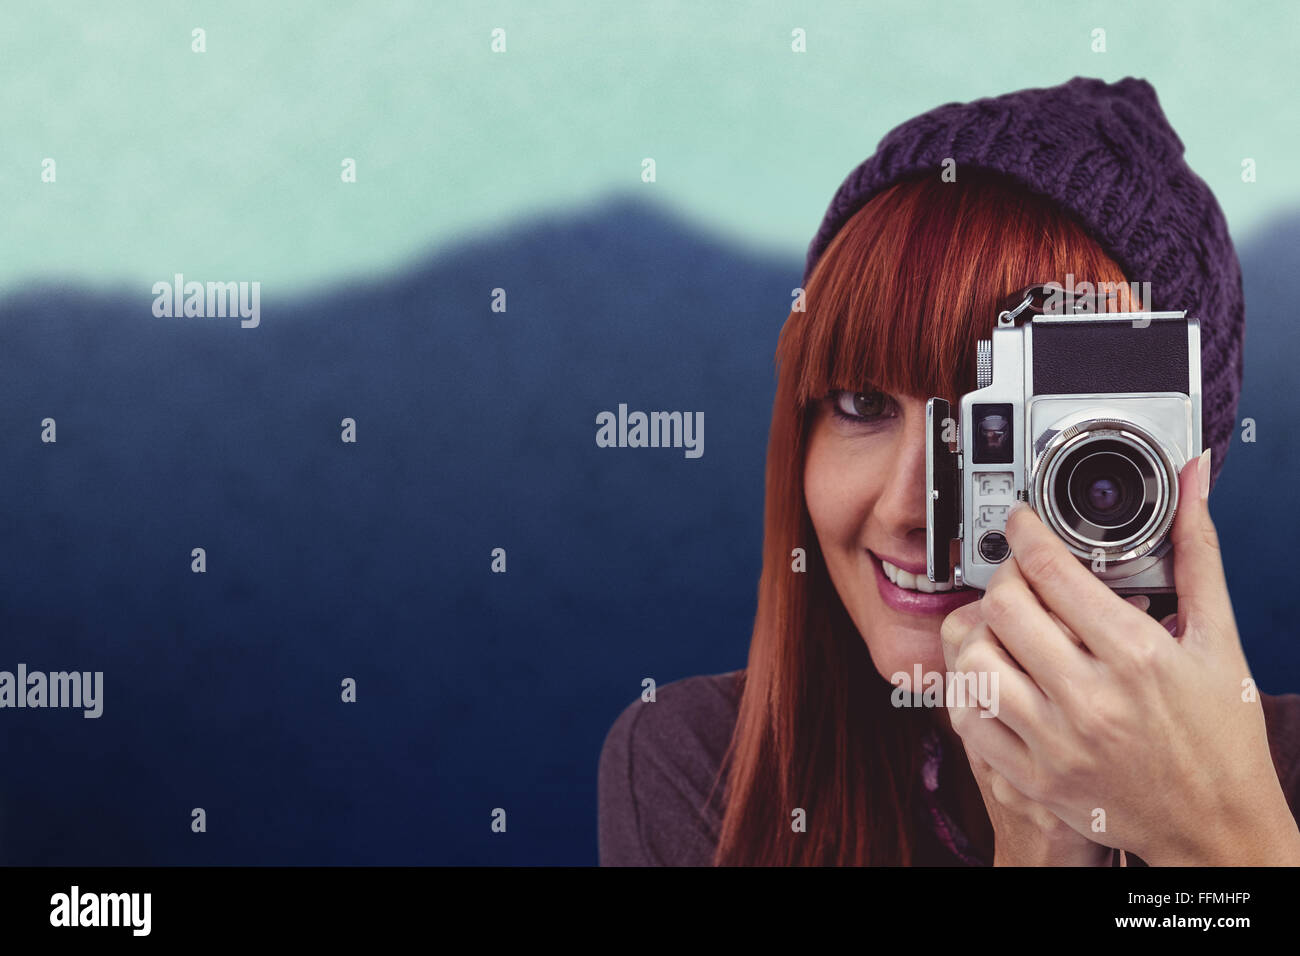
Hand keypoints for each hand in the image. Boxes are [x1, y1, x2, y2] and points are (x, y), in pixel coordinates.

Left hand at [941, 450, 1299, 864]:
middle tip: (1020, 575)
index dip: (1026, 532)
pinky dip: (972, 689)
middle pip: (1003, 607)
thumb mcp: (1220, 640)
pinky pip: (969, 719)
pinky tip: (999, 676)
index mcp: (1137, 656)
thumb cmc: (1223, 736)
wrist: (1219, 828)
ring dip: (982, 632)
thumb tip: (1192, 482)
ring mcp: (1056, 743)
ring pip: (975, 659)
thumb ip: (1196, 554)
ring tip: (1008, 627)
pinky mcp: (1033, 779)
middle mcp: (1091, 700)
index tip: (1022, 523)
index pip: (1051, 571)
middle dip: (1005, 575)